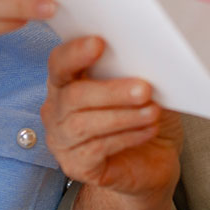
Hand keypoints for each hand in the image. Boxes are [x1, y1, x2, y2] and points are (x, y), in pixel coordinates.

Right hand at [41, 36, 181, 197]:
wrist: (151, 164)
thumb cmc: (143, 118)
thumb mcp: (142, 88)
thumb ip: (134, 70)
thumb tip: (148, 54)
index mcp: (67, 82)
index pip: (60, 63)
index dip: (75, 53)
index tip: (99, 43)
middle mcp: (57, 110)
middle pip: (72, 95)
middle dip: (111, 90)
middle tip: (144, 88)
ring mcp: (62, 140)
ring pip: (83, 124)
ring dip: (123, 116)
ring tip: (153, 111)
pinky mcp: (75, 166)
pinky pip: (96, 149)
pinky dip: (126, 137)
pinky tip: (148, 130)